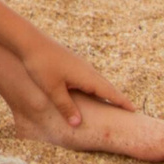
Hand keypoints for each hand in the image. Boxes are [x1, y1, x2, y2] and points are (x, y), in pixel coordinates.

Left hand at [17, 33, 133, 129]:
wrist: (28, 40)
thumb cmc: (40, 64)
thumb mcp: (52, 89)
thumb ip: (65, 107)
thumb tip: (77, 124)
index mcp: (87, 77)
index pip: (110, 92)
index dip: (122, 102)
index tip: (135, 111)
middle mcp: (87, 70)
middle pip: (106, 87)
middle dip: (117, 99)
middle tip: (129, 110)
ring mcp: (79, 64)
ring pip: (97, 81)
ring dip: (105, 92)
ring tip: (112, 103)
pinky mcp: (71, 62)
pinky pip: (88, 77)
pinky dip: (94, 86)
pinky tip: (89, 90)